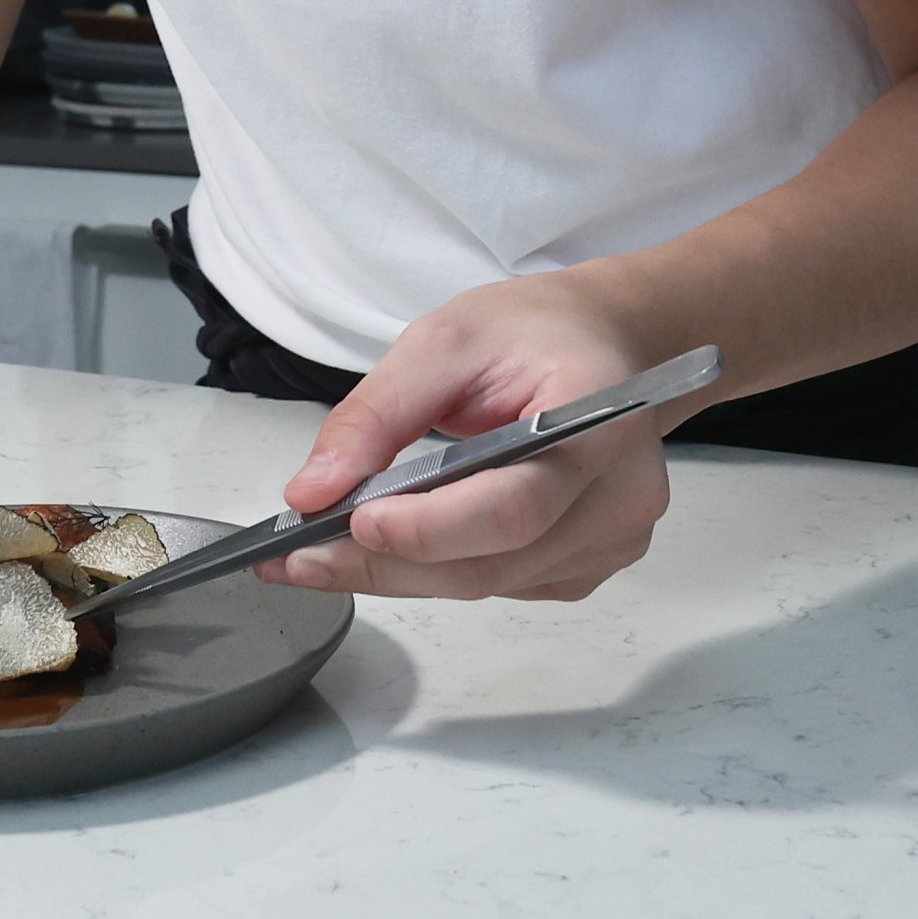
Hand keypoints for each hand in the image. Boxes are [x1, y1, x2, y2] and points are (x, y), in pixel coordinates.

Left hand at [266, 278, 677, 602]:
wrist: (601, 343)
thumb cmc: (533, 332)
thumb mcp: (443, 341)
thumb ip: (376, 415)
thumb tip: (312, 493)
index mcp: (597, 419)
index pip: (515, 504)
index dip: (428, 527)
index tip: (349, 521)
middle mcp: (619, 493)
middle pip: (493, 562)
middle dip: (387, 564)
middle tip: (298, 559)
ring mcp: (612, 538)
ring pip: (488, 584)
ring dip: (402, 575)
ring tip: (326, 552)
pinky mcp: (591, 565)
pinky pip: (502, 586)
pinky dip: (438, 571)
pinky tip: (394, 547)